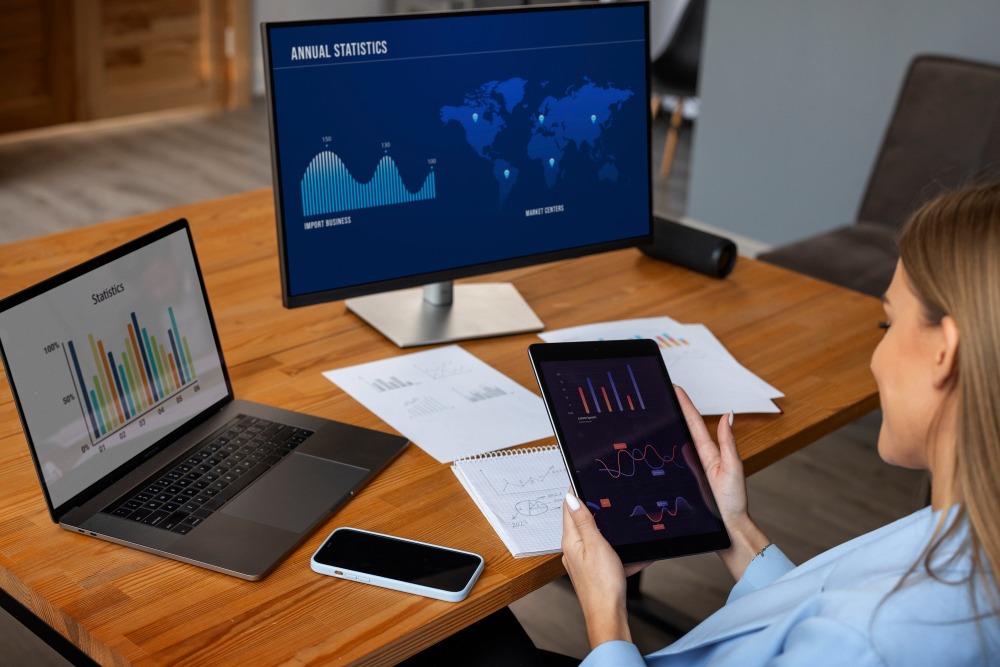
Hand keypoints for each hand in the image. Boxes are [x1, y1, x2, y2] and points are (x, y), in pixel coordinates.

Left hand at [562, 491, 632, 648]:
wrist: (609, 616)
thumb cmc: (602, 585)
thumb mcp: (595, 545)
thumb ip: (584, 520)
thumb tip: (570, 498)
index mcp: (570, 540)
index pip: (568, 508)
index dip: (576, 493)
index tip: (587, 480)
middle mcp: (573, 550)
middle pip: (583, 522)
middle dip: (597, 511)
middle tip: (612, 500)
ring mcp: (584, 561)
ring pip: (598, 538)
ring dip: (612, 532)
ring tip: (625, 527)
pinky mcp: (596, 571)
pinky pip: (609, 555)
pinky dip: (621, 552)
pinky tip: (635, 555)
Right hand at [674, 386, 769, 579]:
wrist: (728, 527)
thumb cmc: (734, 501)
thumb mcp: (732, 469)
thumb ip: (728, 443)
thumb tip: (728, 416)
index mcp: (710, 452)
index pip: (694, 422)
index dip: (685, 403)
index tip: (675, 387)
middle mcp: (700, 457)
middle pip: (683, 428)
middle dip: (674, 409)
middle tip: (662, 393)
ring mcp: (692, 468)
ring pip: (677, 443)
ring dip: (668, 427)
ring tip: (655, 412)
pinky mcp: (685, 480)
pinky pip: (672, 460)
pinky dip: (665, 449)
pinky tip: (656, 444)